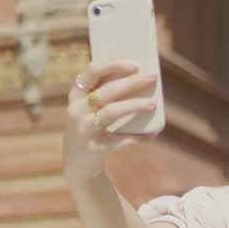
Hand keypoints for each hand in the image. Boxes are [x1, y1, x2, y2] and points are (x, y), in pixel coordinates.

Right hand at [63, 60, 159, 181]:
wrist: (76, 163)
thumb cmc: (91, 127)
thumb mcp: (90, 108)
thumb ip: (107, 93)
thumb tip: (142, 80)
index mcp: (77, 94)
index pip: (92, 71)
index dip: (114, 65)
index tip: (135, 64)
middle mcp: (77, 110)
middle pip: (107, 91)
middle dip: (132, 83)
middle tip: (152, 77)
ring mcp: (84, 129)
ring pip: (111, 112)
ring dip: (134, 106)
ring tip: (152, 104)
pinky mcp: (93, 148)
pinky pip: (118, 141)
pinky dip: (136, 137)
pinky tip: (150, 135)